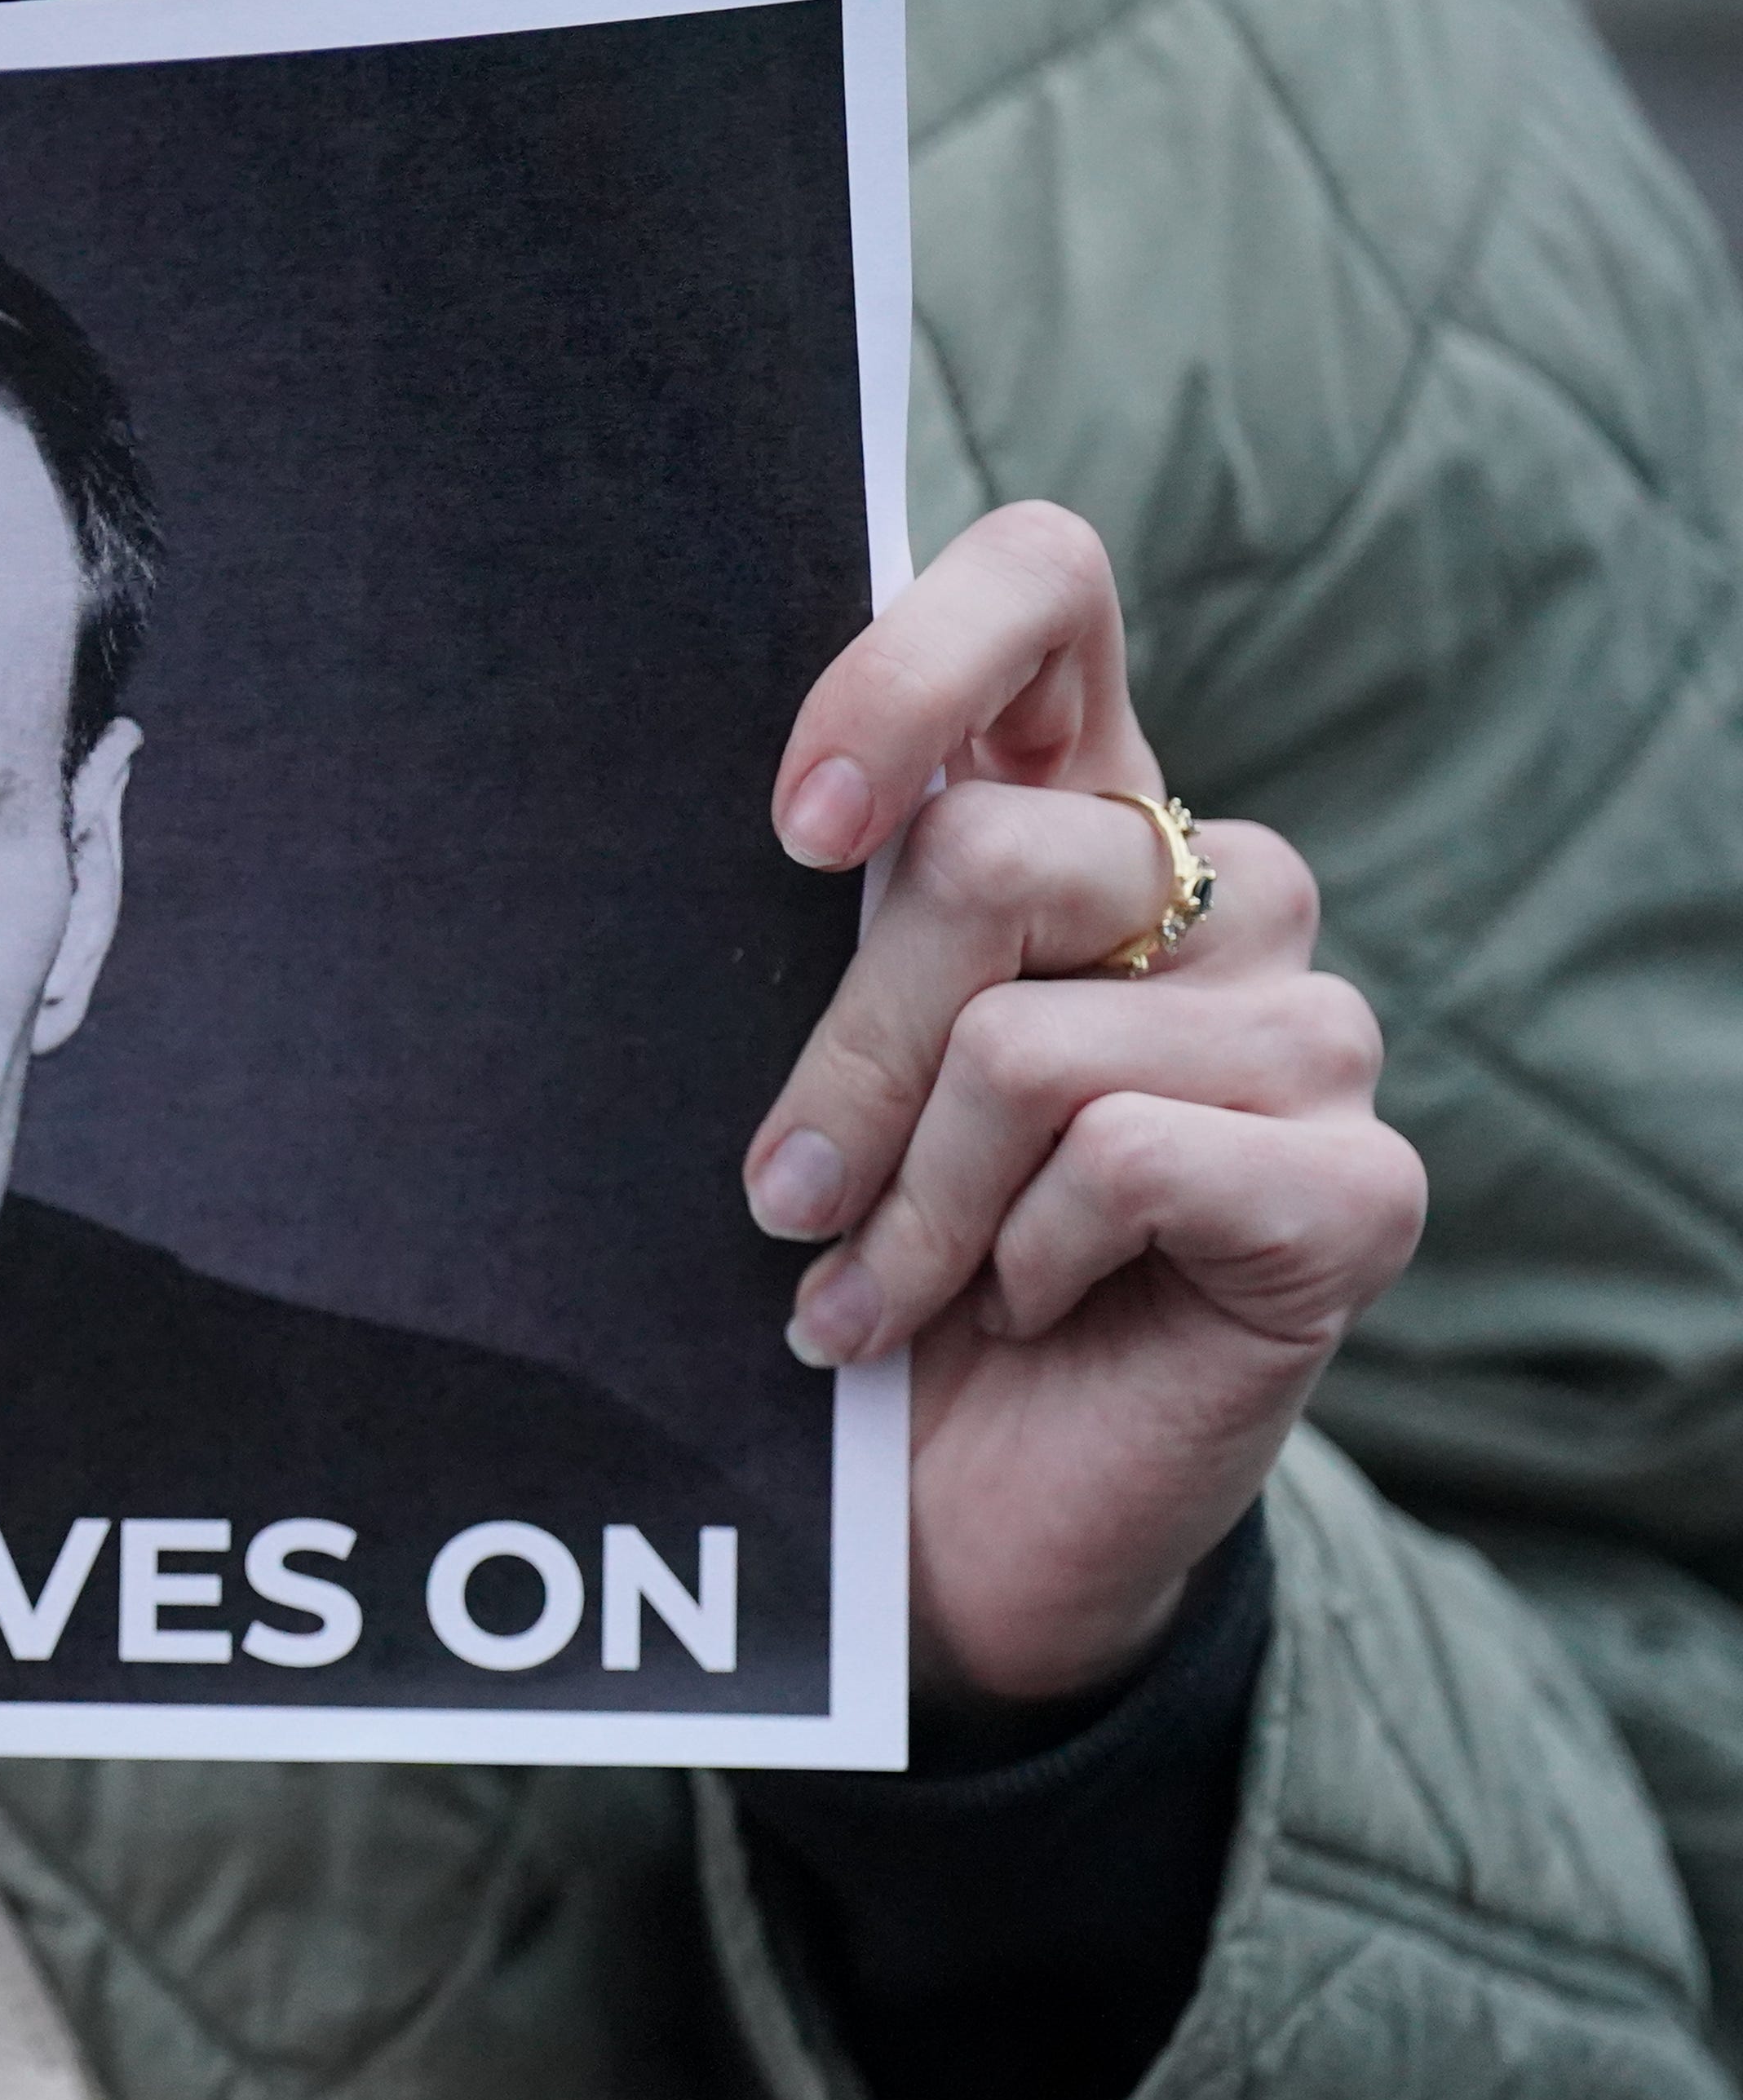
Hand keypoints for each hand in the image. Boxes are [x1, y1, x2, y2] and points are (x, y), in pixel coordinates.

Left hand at [744, 506, 1424, 1709]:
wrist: (948, 1514)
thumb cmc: (855, 1266)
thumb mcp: (804, 1077)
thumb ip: (805, 933)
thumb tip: (742, 832)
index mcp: (1066, 811)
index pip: (1045, 585)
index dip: (910, 667)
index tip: (799, 829)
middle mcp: (1209, 885)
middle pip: (988, 857)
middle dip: (843, 1056)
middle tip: (783, 1196)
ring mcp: (1302, 1033)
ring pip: (1034, 1043)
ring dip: (911, 1202)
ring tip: (877, 1292)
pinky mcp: (1357, 1185)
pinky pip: (1130, 1161)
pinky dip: (1026, 1261)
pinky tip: (1024, 1313)